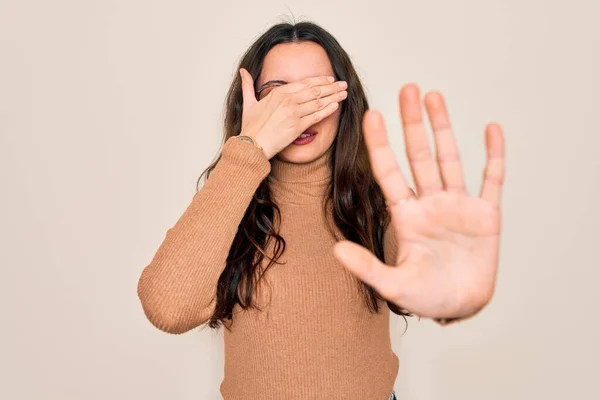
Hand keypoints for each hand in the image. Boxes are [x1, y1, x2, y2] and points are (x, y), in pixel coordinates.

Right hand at [238, 68, 347, 158]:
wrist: (252, 144)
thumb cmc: (250, 127)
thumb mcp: (248, 103)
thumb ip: (247, 85)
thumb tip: (243, 71)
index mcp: (278, 93)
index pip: (304, 83)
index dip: (319, 80)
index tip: (329, 79)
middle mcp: (288, 100)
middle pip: (315, 90)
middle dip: (331, 86)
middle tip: (343, 84)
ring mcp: (294, 113)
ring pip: (319, 101)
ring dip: (334, 96)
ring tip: (344, 93)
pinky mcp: (298, 126)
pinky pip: (317, 116)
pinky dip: (328, 110)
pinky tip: (336, 106)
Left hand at [333, 84, 505, 320]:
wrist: (460, 307)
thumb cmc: (426, 296)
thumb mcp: (393, 284)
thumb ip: (366, 266)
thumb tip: (335, 250)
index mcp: (406, 216)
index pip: (389, 172)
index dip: (380, 144)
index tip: (372, 115)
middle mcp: (430, 203)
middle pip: (419, 155)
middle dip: (412, 123)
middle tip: (407, 89)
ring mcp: (458, 205)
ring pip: (450, 158)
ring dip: (443, 128)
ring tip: (434, 96)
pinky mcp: (486, 214)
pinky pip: (492, 178)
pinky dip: (494, 155)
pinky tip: (491, 129)